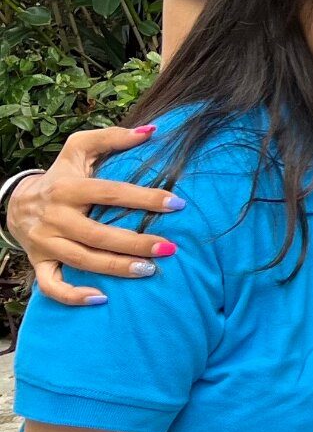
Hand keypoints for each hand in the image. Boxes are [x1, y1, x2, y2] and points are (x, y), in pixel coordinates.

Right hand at [12, 125, 181, 305]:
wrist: (15, 201)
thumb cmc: (61, 174)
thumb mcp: (79, 149)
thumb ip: (113, 137)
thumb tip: (152, 131)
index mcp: (68, 188)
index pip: (110, 193)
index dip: (144, 198)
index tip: (177, 204)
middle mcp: (55, 217)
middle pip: (98, 234)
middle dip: (135, 242)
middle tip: (169, 248)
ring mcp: (45, 242)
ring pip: (82, 260)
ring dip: (116, 269)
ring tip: (149, 270)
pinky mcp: (38, 262)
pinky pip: (52, 285)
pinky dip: (73, 295)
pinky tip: (101, 300)